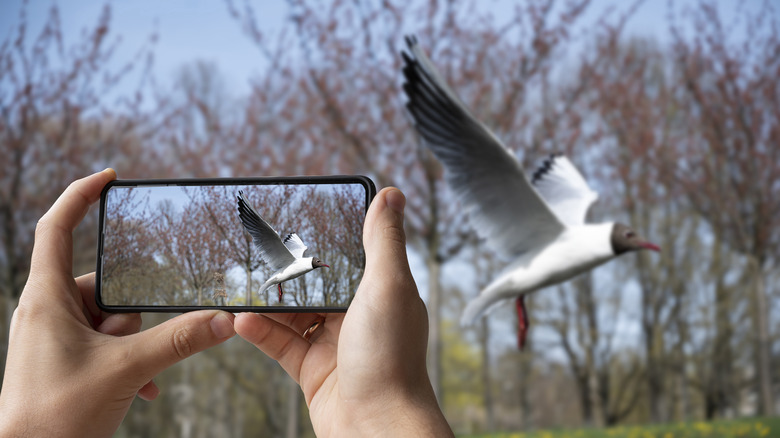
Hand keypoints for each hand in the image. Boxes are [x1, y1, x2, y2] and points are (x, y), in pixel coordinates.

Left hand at [0, 169, 235, 437]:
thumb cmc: (54, 417)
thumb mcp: (124, 370)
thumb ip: (178, 341)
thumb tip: (224, 320)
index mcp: (47, 298)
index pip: (58, 228)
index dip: (80, 195)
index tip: (109, 177)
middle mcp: (47, 311)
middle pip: (102, 285)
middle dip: (129, 316)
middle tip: (128, 349)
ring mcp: (55, 337)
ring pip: (109, 319)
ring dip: (132, 346)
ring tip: (132, 377)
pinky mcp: (65, 359)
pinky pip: (105, 344)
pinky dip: (127, 362)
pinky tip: (140, 390)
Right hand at [234, 187, 452, 436]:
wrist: (376, 427)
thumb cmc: (391, 358)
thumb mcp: (388, 287)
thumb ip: (383, 241)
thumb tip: (391, 195)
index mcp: (381, 294)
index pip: (352, 255)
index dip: (328, 238)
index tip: (301, 218)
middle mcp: (359, 317)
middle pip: (317, 283)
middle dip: (290, 270)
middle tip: (259, 251)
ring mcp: (334, 343)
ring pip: (294, 313)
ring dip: (269, 301)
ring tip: (243, 285)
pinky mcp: (312, 369)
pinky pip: (281, 343)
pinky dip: (261, 331)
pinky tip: (242, 319)